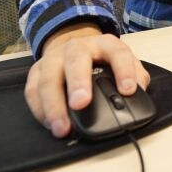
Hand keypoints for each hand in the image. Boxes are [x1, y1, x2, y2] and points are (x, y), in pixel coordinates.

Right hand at [24, 22, 150, 137]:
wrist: (74, 46)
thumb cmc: (102, 60)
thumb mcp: (123, 62)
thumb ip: (135, 76)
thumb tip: (139, 96)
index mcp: (104, 44)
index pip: (117, 53)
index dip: (124, 71)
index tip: (128, 90)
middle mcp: (77, 47)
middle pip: (76, 60)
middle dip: (78, 82)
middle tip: (81, 104)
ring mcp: (54, 59)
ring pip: (49, 78)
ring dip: (54, 105)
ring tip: (62, 127)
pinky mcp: (36, 72)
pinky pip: (33, 91)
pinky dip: (40, 110)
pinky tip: (50, 124)